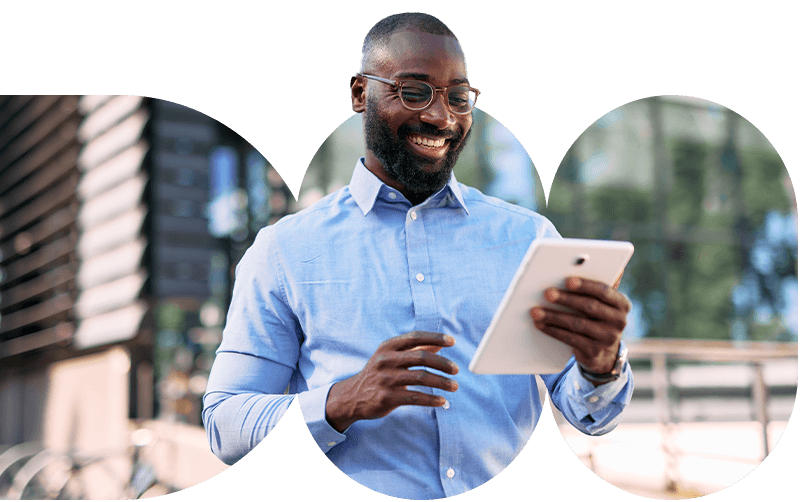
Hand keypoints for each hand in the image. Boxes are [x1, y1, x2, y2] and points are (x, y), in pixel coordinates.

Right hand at [325, 331, 458, 432]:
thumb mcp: (391, 356)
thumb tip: (440, 343)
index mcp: (388, 347)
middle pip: (421, 357)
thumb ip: (414, 349)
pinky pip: (415, 397)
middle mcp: (386, 360)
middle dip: (443, 363)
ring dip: (442, 382)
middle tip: (456, 369)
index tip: (452, 341)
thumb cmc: (378, 373)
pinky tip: (442, 401)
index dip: (435, 338)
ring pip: (421, 378)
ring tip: (454, 386)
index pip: (415, 337)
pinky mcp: (387, 397)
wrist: (353, 396)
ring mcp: (386, 379)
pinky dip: (432, 399)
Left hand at [530, 276, 630, 375]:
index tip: (567, 280)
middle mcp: (619, 321)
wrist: (604, 353)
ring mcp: (608, 339)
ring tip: (536, 311)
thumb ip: (592, 289)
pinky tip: (541, 325)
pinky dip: (553, 331)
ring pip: (577, 324)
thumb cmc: (596, 318)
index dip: (585, 285)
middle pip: (589, 307)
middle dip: (565, 299)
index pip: (604, 291)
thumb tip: (570, 270)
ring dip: (554, 317)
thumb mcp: (601, 304)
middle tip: (547, 293)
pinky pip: (570, 339)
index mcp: (621, 304)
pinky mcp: (594, 352)